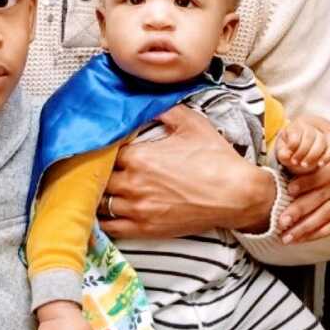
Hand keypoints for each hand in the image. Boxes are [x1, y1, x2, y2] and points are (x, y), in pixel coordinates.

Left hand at [102, 103, 274, 238]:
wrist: (238, 195)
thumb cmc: (216, 159)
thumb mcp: (191, 123)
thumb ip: (163, 109)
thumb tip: (144, 99)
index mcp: (138, 157)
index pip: (102, 152)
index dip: (98, 149)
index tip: (98, 146)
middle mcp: (132, 184)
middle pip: (95, 178)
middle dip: (93, 172)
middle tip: (91, 167)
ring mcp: (137, 209)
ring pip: (98, 203)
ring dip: (93, 196)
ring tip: (91, 190)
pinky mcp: (144, 230)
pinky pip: (110, 227)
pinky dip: (100, 221)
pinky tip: (97, 214)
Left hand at [275, 118, 329, 172]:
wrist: (297, 158)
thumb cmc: (289, 154)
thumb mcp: (282, 155)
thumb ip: (283, 155)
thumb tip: (286, 155)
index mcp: (294, 127)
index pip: (296, 133)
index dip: (293, 146)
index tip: (289, 157)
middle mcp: (308, 128)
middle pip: (309, 136)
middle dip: (302, 152)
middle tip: (296, 163)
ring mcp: (320, 136)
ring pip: (322, 141)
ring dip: (313, 155)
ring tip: (304, 165)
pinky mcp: (329, 145)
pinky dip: (327, 157)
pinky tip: (319, 164)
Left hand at [278, 122, 329, 242]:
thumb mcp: (325, 129)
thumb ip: (307, 130)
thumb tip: (286, 135)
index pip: (322, 174)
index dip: (306, 182)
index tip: (289, 190)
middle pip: (322, 198)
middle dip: (300, 211)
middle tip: (281, 221)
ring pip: (327, 214)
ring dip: (307, 228)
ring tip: (288, 237)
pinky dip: (320, 233)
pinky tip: (303, 238)